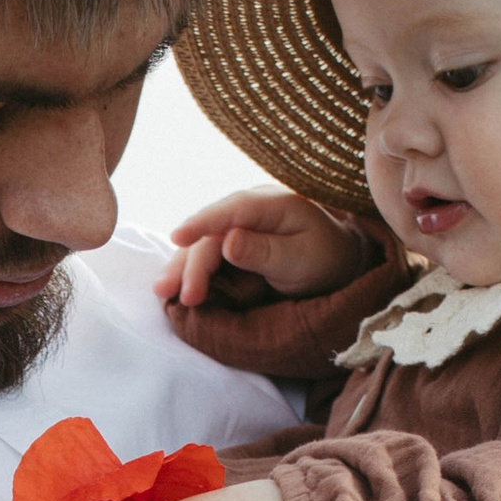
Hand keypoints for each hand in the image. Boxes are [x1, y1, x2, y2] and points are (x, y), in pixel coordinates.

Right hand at [158, 188, 373, 309]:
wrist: (338, 260)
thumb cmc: (326, 259)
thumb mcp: (302, 259)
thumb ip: (266, 251)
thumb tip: (228, 241)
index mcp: (274, 204)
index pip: (232, 209)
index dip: (202, 222)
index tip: (178, 237)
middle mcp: (250, 209)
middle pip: (212, 232)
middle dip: (192, 263)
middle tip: (184, 296)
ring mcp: (239, 223)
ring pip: (203, 243)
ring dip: (182, 266)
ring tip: (162, 291)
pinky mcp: (233, 240)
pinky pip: (207, 252)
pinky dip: (190, 269)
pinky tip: (173, 285)